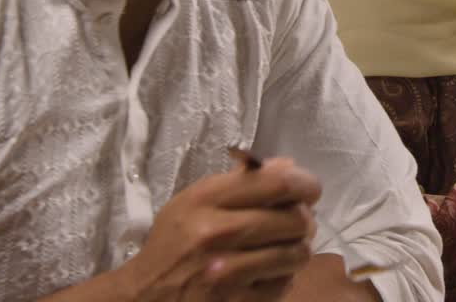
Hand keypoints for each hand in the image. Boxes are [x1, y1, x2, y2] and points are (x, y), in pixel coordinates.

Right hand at [122, 157, 321, 301]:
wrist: (146, 294)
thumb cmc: (174, 241)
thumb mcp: (195, 200)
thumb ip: (241, 182)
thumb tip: (289, 167)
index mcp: (206, 200)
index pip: (278, 184)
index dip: (305, 184)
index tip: (309, 190)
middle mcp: (216, 233)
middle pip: (295, 219)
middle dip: (305, 219)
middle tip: (298, 222)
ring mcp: (227, 273)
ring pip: (297, 253)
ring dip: (298, 249)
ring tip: (285, 247)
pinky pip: (285, 283)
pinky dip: (283, 276)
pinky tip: (267, 271)